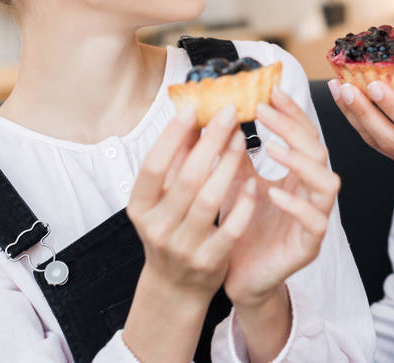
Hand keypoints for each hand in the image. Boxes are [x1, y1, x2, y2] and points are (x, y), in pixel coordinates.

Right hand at [127, 104, 257, 299]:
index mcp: (140, 208)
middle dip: (210, 142)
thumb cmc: (171, 229)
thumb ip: (176, 160)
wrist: (176, 287)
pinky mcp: (209, 262)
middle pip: (186, 178)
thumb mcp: (163, 199)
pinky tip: (253, 182)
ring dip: (228, 165)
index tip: (193, 108)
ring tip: (242, 139)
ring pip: (210, 200)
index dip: (171, 136)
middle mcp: (157, 228)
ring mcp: (183, 247)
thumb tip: (191, 114)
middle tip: (228, 114)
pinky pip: (231, 228)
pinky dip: (243, 204)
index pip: (153, 166)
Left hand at [223, 88, 340, 306]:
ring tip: (273, 148)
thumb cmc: (239, 226)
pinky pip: (315, 223)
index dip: (290, 112)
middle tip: (264, 111)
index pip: (304, 134)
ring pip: (327, 183)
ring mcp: (314, 220)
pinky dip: (297, 206)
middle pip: (318, 151)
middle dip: (293, 128)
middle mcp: (311, 193)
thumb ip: (232, 152)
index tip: (271, 91)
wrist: (236, 275)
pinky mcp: (308, 247)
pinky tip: (274, 194)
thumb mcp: (232, 181)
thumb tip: (220, 113)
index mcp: (297, 175)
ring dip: (302, 162)